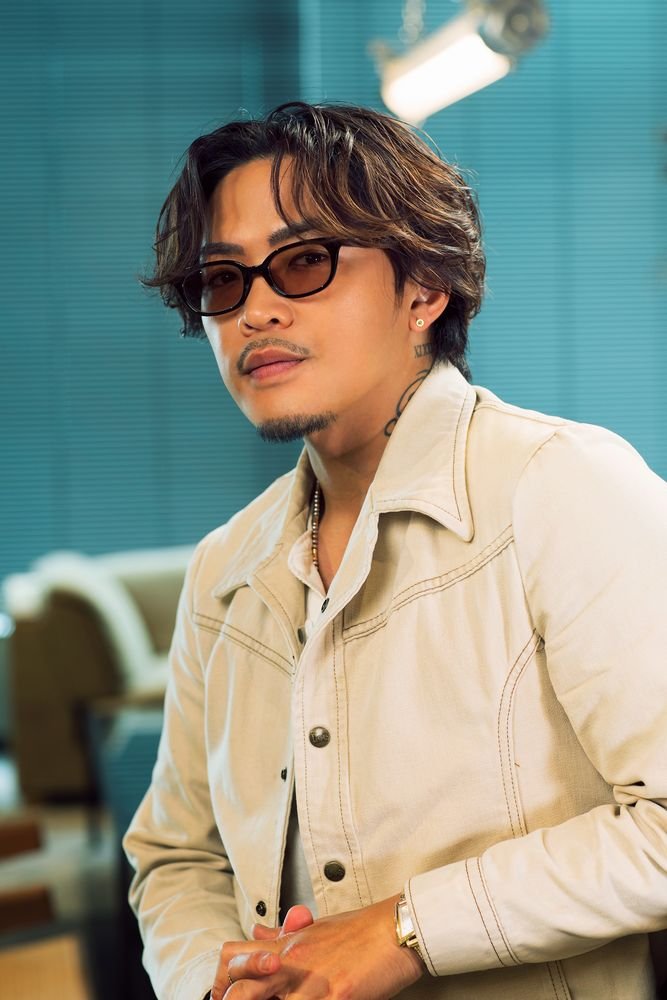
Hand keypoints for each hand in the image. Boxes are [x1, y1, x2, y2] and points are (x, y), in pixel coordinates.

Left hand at [212, 895, 424, 999]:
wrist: (397, 928)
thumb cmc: (361, 929)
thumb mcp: (316, 928)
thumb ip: (284, 936)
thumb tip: (256, 932)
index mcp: (287, 947)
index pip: (233, 959)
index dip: (222, 983)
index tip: (224, 997)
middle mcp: (294, 963)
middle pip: (244, 992)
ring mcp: (315, 984)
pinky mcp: (339, 997)